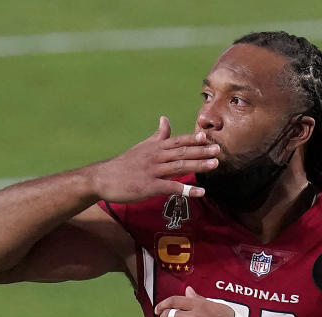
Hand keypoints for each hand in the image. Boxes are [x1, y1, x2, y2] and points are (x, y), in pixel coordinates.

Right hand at [86, 116, 218, 202]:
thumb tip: (165, 118)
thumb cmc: (123, 164)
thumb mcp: (141, 147)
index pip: (177, 141)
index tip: (208, 137)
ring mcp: (152, 171)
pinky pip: (171, 187)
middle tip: (219, 150)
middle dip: (202, 151)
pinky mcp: (149, 186)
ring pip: (179, 166)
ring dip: (198, 165)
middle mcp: (155, 157)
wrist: (102, 178)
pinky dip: (186, 189)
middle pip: (182, 152)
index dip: (193, 139)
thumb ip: (157, 135)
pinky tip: (199, 192)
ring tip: (215, 165)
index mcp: (154, 148)